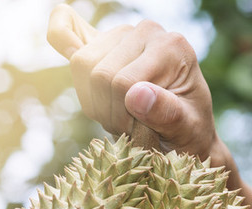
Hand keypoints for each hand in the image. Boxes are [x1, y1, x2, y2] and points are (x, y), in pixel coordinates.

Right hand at [47, 4, 216, 157]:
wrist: (187, 130)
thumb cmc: (190, 131)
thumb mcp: (188, 129)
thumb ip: (167, 114)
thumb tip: (134, 94)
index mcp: (172, 47)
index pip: (122, 82)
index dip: (123, 116)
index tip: (143, 133)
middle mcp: (147, 31)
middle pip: (99, 73)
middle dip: (109, 112)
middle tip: (131, 128)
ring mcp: (122, 35)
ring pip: (81, 66)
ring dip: (95, 103)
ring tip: (120, 116)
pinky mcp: (103, 44)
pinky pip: (67, 32)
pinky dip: (60, 35)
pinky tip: (63, 33)